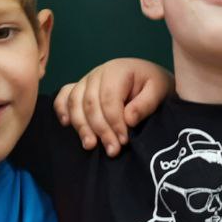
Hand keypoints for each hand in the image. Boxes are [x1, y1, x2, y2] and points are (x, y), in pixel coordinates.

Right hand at [55, 59, 173, 155]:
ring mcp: (85, 81)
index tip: (123, 141)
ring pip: (75, 103)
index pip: (109, 99)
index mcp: (117, 70)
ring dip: (81, 126)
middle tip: (112, 150)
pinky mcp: (79, 89)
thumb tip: (128, 119)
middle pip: (90, 103)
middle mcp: (97, 73)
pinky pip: (64, 96)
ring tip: (90, 145)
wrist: (148, 78)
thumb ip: (145, 104)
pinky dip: (61, 110)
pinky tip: (66, 125)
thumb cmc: (154, 85)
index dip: (114, 122)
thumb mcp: (159, 90)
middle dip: (100, 129)